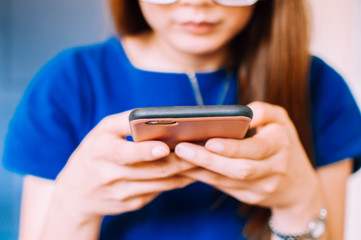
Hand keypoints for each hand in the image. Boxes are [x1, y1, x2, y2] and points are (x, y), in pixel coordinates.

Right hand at [52, 111, 195, 223]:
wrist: (76, 193)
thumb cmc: (94, 152)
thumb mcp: (102, 132)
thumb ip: (127, 123)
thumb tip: (160, 118)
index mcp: (100, 151)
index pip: (123, 153)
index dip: (145, 151)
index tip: (165, 147)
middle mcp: (110, 174)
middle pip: (153, 170)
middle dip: (181, 160)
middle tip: (203, 149)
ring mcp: (122, 193)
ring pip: (162, 183)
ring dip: (186, 171)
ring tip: (205, 158)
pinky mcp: (132, 204)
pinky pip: (161, 191)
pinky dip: (178, 181)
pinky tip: (191, 171)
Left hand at [175, 102, 323, 224]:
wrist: (299, 186)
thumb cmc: (284, 144)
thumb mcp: (282, 121)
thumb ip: (264, 111)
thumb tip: (243, 113)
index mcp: (281, 146)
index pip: (256, 149)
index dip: (233, 147)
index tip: (209, 141)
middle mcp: (274, 170)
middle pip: (239, 169)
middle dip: (208, 160)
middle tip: (181, 148)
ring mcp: (262, 187)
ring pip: (227, 181)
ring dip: (200, 170)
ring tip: (176, 158)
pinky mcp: (250, 197)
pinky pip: (222, 187)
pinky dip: (203, 177)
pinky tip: (185, 168)